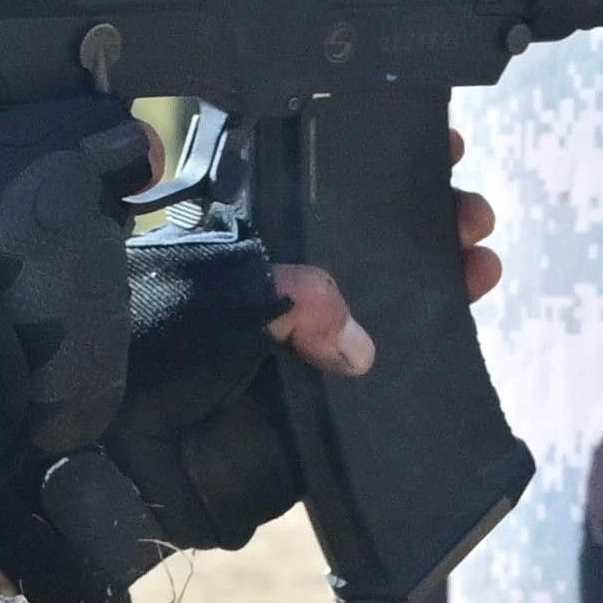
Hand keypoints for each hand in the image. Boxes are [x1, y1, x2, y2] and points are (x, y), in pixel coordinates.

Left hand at [0, 143, 503, 602]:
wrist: (120, 454)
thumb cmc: (148, 349)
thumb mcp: (218, 292)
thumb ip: (292, 300)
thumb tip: (359, 344)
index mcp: (257, 245)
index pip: (331, 193)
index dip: (382, 170)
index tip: (435, 148)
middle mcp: (290, 291)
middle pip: (378, 243)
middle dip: (430, 219)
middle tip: (470, 209)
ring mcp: (313, 347)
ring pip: (397, 302)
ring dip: (447, 274)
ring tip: (482, 258)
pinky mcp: (329, 406)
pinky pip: (395, 374)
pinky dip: (436, 345)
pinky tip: (470, 312)